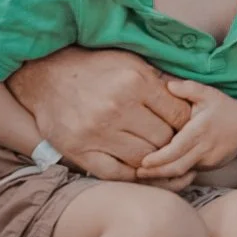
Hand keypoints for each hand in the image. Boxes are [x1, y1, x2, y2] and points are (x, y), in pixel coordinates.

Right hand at [7, 47, 192, 180]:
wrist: (45, 75)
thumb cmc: (95, 67)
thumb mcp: (131, 62)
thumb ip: (161, 80)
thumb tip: (191, 98)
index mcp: (134, 83)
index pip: (179, 115)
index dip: (186, 122)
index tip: (183, 125)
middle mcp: (116, 108)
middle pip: (164, 139)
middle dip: (172, 141)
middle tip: (171, 141)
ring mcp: (97, 133)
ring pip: (144, 159)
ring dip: (154, 159)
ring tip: (155, 152)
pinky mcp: (80, 151)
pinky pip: (117, 174)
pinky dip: (132, 174)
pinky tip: (136, 166)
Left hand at [135, 79, 236, 179]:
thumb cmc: (224, 108)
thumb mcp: (208, 93)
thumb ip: (187, 88)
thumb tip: (167, 84)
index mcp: (200, 130)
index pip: (176, 150)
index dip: (158, 159)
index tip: (142, 162)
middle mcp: (205, 148)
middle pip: (176, 168)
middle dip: (155, 174)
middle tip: (136, 173)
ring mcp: (209, 160)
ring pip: (182, 174)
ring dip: (163, 178)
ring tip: (144, 176)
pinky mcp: (211, 166)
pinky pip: (190, 172)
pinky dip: (174, 175)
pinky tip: (160, 174)